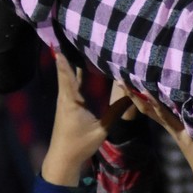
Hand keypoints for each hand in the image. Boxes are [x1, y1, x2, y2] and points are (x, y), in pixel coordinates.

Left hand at [40, 54, 130, 185]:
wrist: (63, 158)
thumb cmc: (79, 144)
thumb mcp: (101, 129)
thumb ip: (115, 111)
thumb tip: (132, 94)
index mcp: (71, 100)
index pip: (67, 74)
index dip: (64, 58)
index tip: (61, 41)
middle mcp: (65, 97)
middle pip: (65, 70)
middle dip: (67, 52)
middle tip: (69, 33)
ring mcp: (66, 100)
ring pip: (68, 76)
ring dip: (70, 60)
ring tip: (75, 43)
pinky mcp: (68, 104)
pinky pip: (71, 83)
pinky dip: (74, 72)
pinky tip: (79, 64)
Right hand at [131, 92, 192, 192]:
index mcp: (176, 127)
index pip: (156, 109)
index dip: (143, 97)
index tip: (132, 82)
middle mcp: (174, 128)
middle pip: (150, 109)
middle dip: (136, 94)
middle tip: (121, 80)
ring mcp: (178, 131)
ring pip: (158, 111)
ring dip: (145, 98)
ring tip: (133, 83)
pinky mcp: (185, 134)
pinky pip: (170, 119)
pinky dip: (160, 108)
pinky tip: (154, 98)